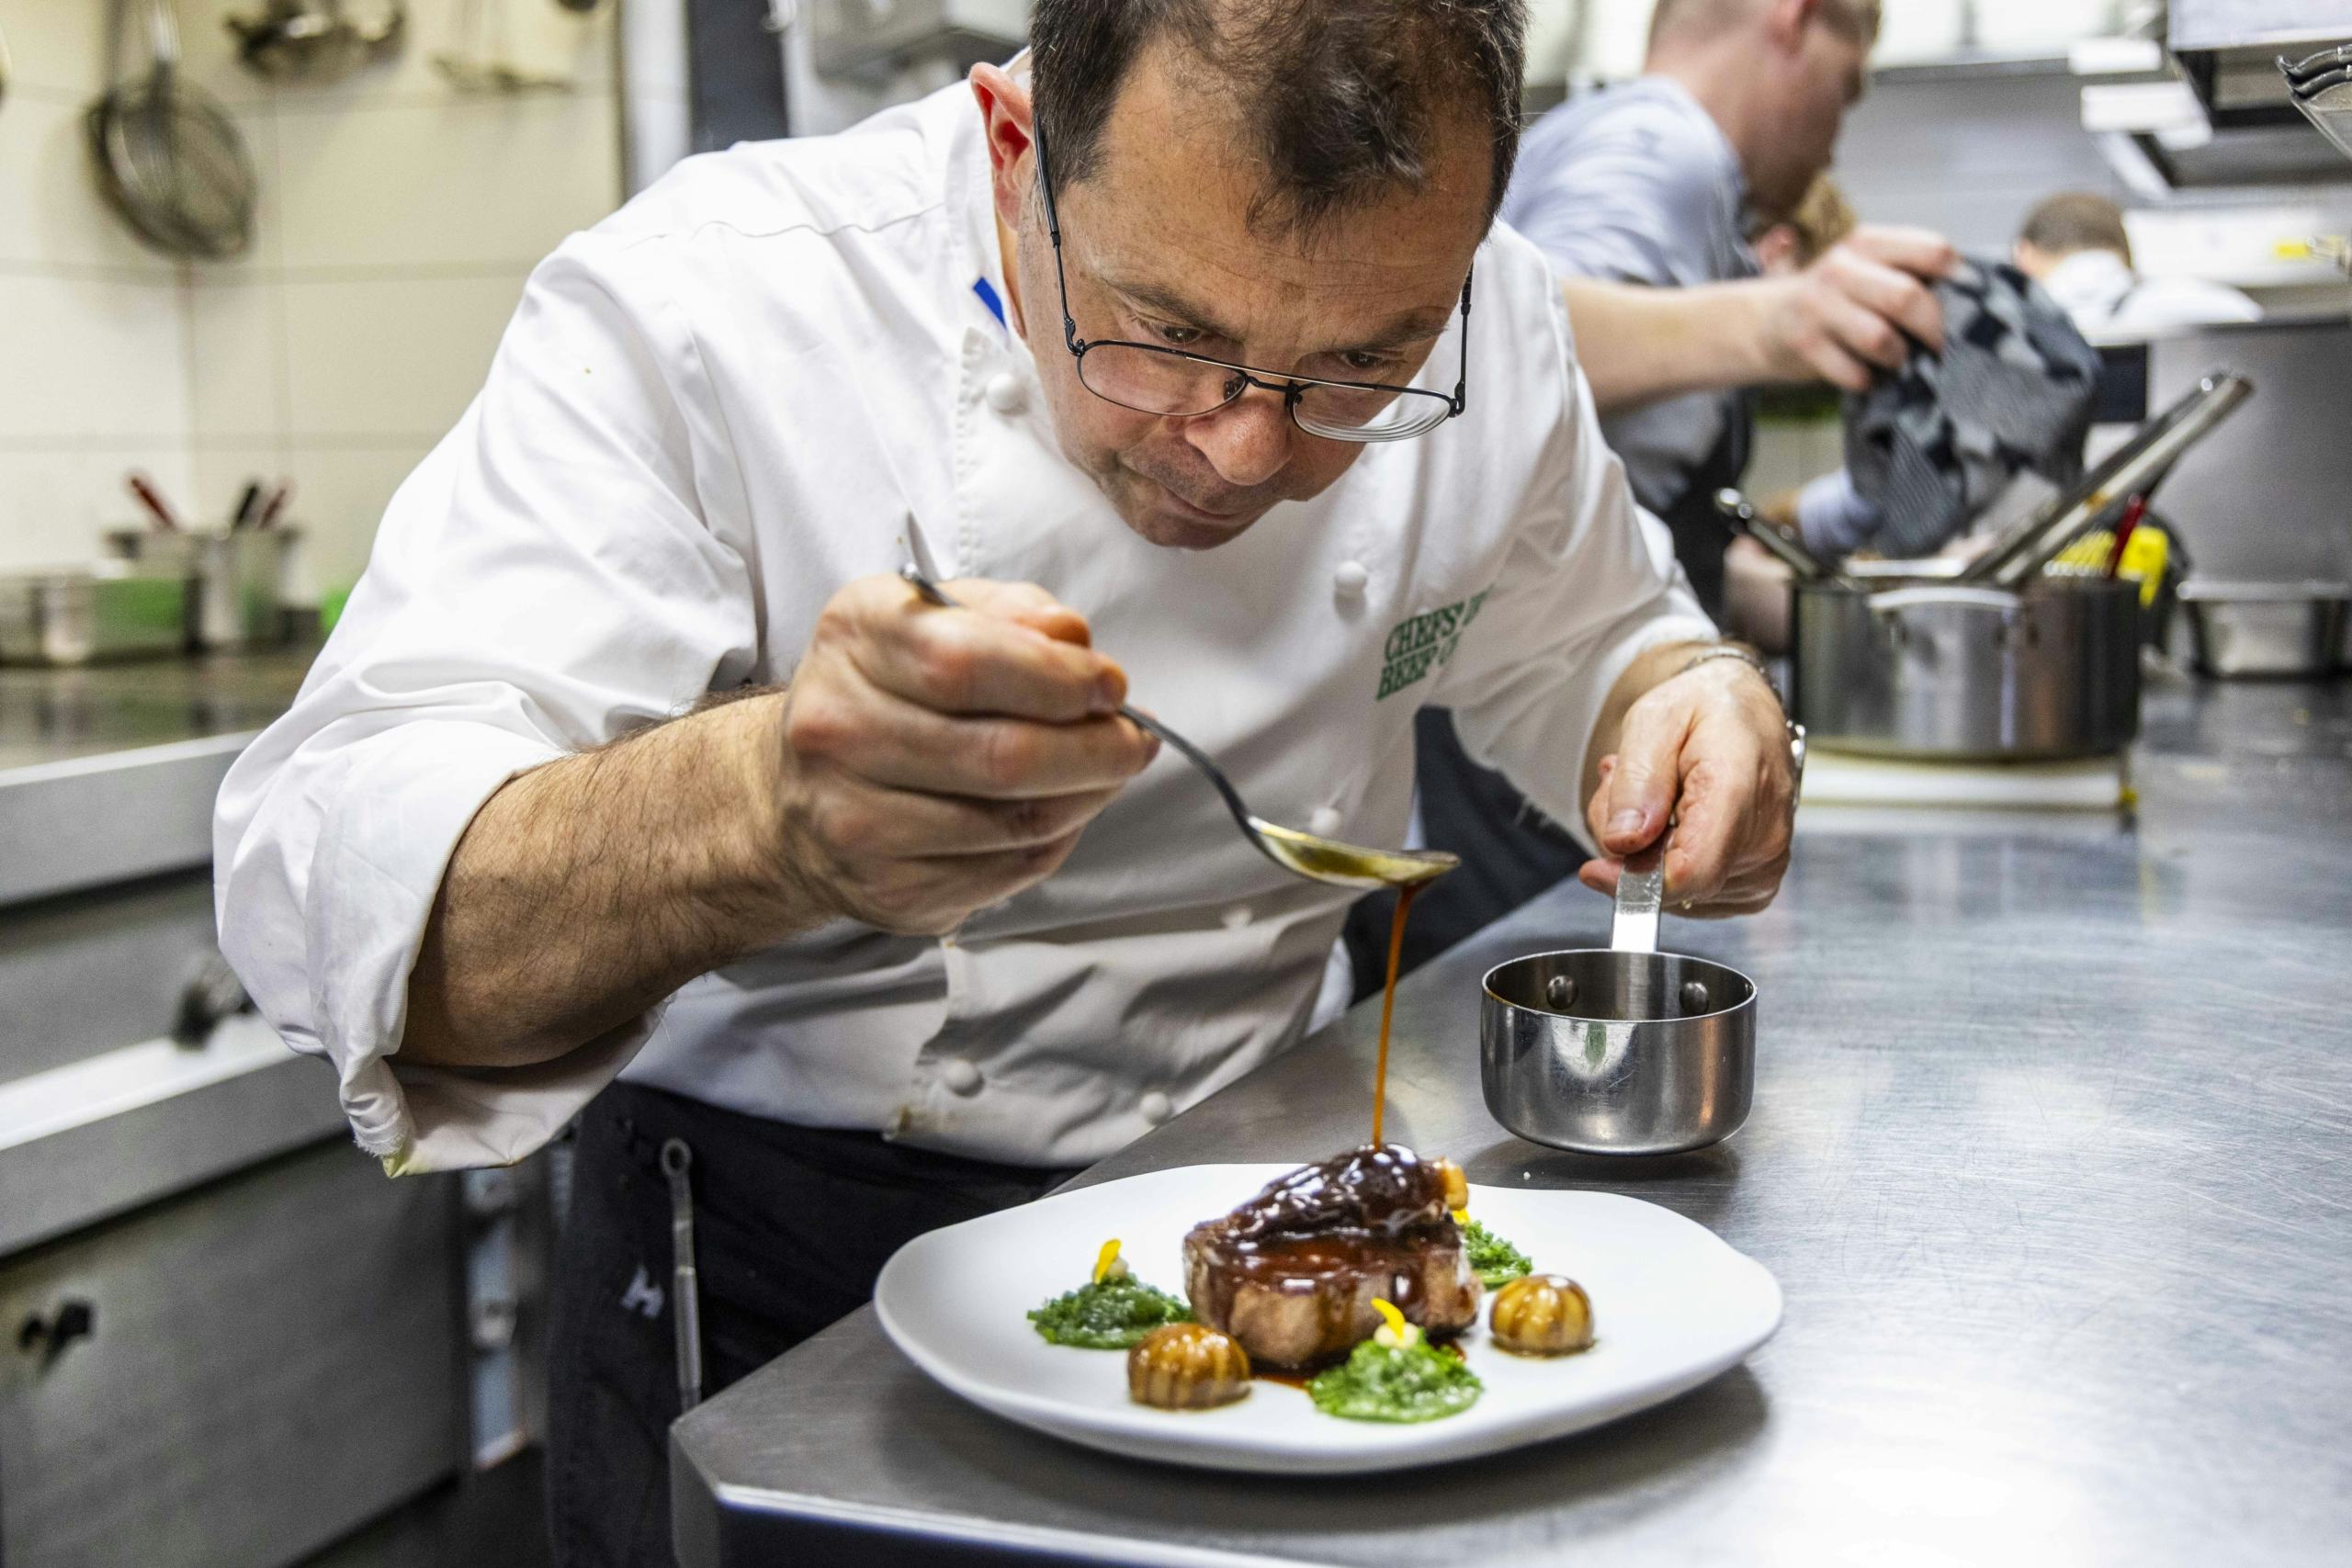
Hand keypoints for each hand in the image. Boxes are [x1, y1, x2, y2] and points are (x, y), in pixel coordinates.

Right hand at [767, 574, 1158, 934]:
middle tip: (1134, 740)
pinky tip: (1058, 811)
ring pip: (1015, 823)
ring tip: (1105, 772)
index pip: (967, 663)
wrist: (797, 795)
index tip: (1111, 686)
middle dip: (1095, 750)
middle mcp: (838, 730)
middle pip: (1001, 755)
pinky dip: (1054, 841)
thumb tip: (1075, 641)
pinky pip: (1006, 871)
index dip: (1060, 680)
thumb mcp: (937, 618)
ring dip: (1086, 798)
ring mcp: (855, 820)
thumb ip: (1011, 612)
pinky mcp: (887, 889)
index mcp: (854, 639)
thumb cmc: (888, 691)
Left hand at [1579, 658, 1794, 916]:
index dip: (1632, 881)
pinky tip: (1669, 820)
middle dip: (1631, 849)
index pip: (1690, 871)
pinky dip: (1667, 862)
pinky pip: (1690, 896)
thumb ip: (1637, 781)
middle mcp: (1764, 837)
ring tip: (1653, 797)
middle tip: (1627, 791)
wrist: (1748, 712)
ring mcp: (1764, 866)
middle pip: (1672, 884)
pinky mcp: (1756, 883)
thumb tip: (1623, 843)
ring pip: (1675, 894)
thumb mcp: (1654, 720)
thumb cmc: (1706, 709)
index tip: (1594, 868)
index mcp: (1740, 790)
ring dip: (1646, 853)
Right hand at [1756, 225, 1955, 392]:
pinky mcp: (1803, 342)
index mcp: (1867, 242)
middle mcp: (1841, 266)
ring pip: (1880, 338)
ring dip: (1897, 357)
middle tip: (1943, 348)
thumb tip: (1973, 298)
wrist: (1765, 320)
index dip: (1958, 282)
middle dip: (1933, 330)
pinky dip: (1867, 379)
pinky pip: (1854, 372)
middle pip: (1907, 297)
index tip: (1964, 306)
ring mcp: (1818, 305)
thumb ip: (1909, 273)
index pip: (1932, 251)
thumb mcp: (1867, 271)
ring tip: (1896, 359)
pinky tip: (1865, 374)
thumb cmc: (1836, 299)